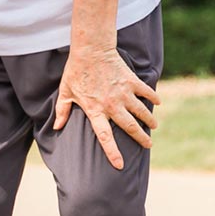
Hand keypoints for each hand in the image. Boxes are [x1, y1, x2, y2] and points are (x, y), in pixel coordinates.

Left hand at [52, 48, 160, 170]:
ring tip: (154, 126)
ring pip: (140, 112)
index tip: (120, 165)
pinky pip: (145, 92)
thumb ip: (62, 110)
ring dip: (149, 120)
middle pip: (130, 127)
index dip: (112, 152)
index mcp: (95, 110)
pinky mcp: (131, 81)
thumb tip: (56, 127)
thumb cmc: (76, 71)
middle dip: (141, 138)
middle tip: (149, 145)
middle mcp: (111, 104)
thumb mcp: (66, 92)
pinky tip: (158, 102)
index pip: (104, 136)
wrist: (90, 50)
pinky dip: (153, 97)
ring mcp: (123, 93)